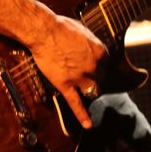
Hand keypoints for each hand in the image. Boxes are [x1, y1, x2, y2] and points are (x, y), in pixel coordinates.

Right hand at [30, 14, 105, 129]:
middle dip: (95, 79)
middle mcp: (93, 66)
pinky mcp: (65, 85)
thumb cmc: (61, 27)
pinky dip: (82, 116)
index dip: (100, 66)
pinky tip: (88, 125)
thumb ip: (91, 44)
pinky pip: (76, 103)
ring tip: (85, 89)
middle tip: (87, 76)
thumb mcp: (83, 31)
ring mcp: (79, 77)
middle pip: (101, 79)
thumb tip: (93, 50)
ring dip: (90, 91)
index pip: (107, 65)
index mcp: (100, 51)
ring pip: (92, 91)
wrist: (43, 31)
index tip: (95, 67)